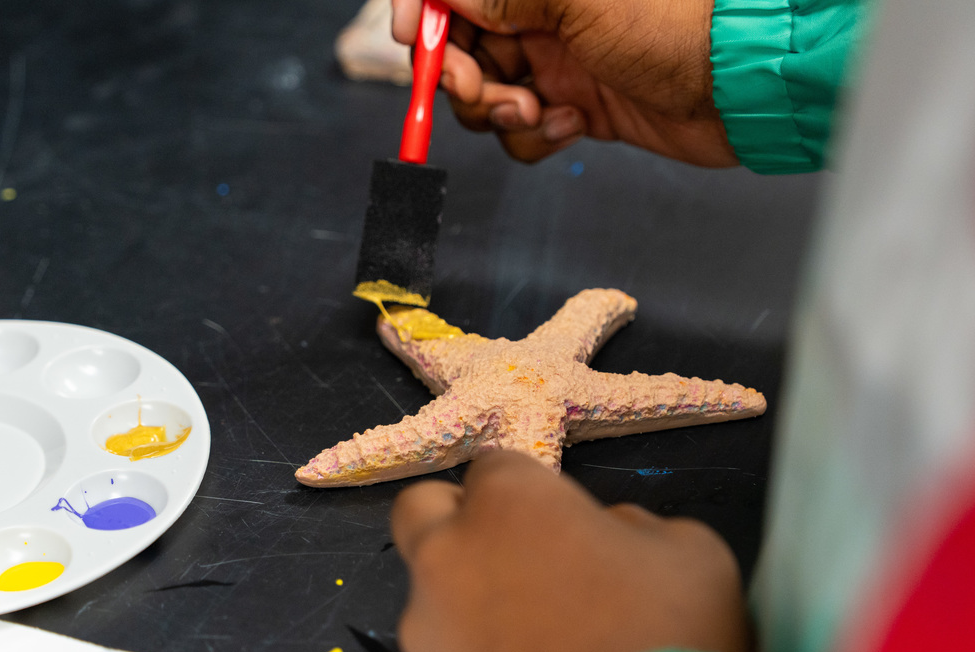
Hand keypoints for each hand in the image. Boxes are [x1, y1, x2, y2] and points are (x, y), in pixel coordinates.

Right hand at [390, 0, 737, 164]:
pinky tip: (570, 124)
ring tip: (535, 108)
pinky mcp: (575, 104)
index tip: (412, 38)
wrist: (742, 85)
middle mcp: (543, 10)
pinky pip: (523, 127)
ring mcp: (557, 58)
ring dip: (496, 108)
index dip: (425, 8)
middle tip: (480, 86)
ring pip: (487, 89)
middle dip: (459, 70)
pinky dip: (534, 135)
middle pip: (461, 40)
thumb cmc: (676, 21)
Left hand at [391, 451, 751, 651]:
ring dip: (466, 593)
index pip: (495, 463)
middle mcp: (451, 552)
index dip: (529, 488)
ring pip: (430, 587)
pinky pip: (443, 650)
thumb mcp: (689, 555)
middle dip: (460, 518)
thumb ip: (632, 525)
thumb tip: (606, 534)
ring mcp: (427, 626)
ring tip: (530, 636)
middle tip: (514, 550)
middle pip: (423, 509)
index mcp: (510, 502)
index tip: (557, 516)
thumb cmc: (669, 639)